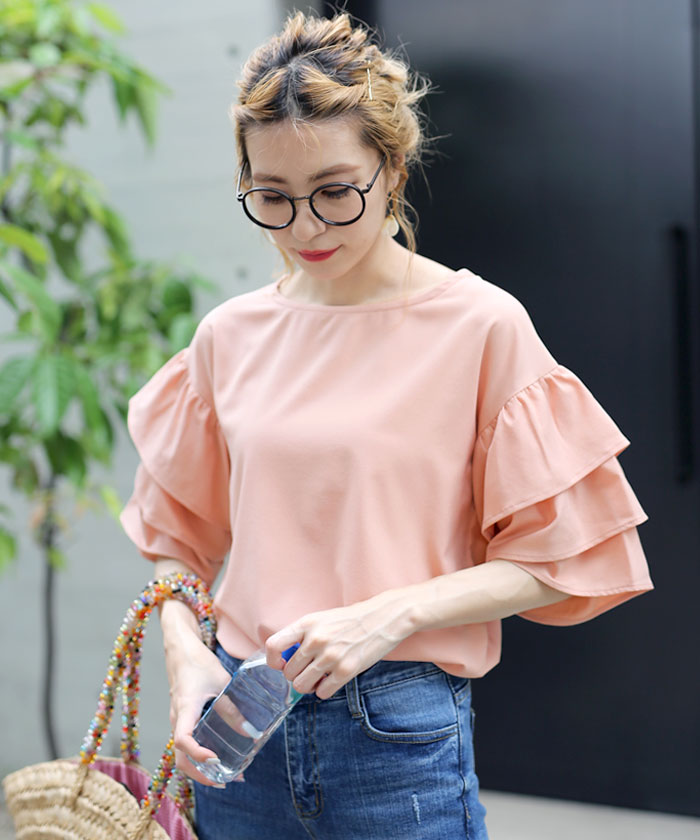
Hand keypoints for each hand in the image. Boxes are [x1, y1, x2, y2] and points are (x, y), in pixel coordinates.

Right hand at [165, 626, 244, 785]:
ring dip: (200, 769)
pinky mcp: (181, 719)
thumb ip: (232, 707)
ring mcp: (177, 721)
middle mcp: (177, 719)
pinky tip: (216, 757)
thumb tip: (250, 732)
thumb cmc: (199, 664)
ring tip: (224, 776)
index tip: (216, 759)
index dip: (198, 753)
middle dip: (200, 775)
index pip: (183, 740)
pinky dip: (198, 756)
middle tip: (225, 781)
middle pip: (180, 758)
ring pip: (181, 754)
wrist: (181, 652)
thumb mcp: (221, 683)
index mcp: (185, 709)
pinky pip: (185, 744)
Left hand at [265, 591, 414, 699]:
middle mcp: (316, 639)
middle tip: (308, 672)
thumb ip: (303, 635)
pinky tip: (331, 682)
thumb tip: (286, 659)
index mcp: (307, 623)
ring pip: (302, 686)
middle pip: (288, 672)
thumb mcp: (322, 619)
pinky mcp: (347, 670)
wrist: (384, 618)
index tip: (280, 664)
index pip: (273, 645)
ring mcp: (331, 655)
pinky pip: (322, 693)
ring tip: (318, 679)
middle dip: (295, 676)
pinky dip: (323, 692)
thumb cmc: (351, 619)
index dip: (272, 660)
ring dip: (308, 686)